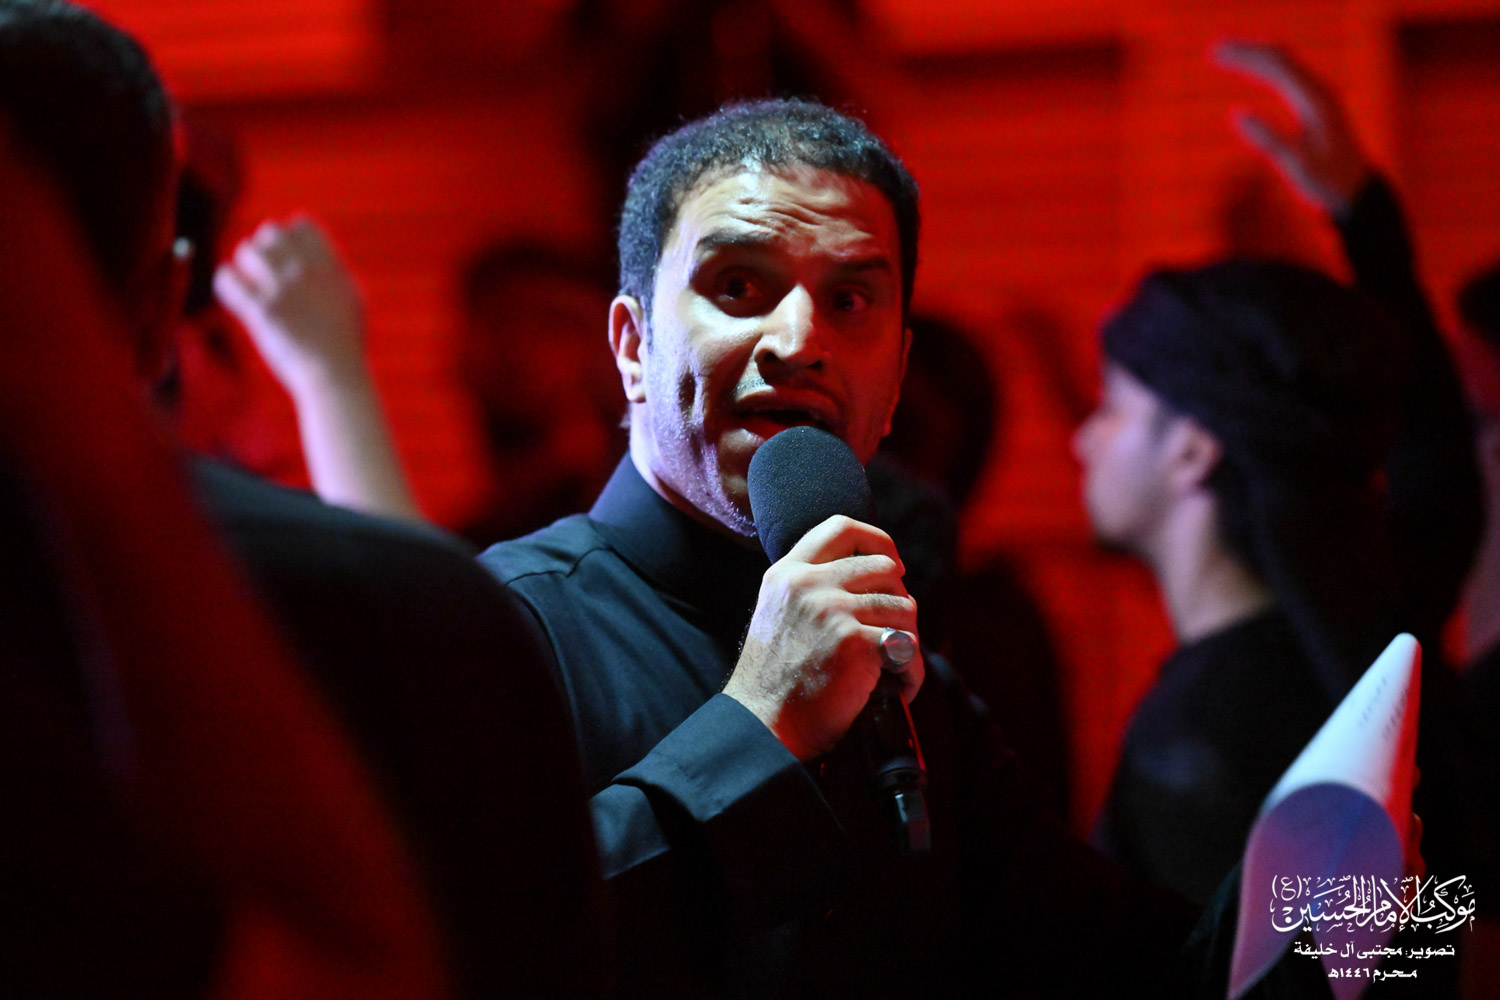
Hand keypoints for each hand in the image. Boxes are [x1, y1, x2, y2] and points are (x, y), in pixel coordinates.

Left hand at [214, 215, 366, 397]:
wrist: (336, 376)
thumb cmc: (345, 344)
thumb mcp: (351, 299)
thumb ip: (332, 273)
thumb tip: (317, 257)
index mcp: (330, 266)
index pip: (302, 224)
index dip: (291, 237)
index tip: (289, 257)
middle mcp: (306, 272)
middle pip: (271, 232)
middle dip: (265, 249)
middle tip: (265, 272)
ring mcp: (282, 290)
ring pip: (247, 250)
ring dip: (245, 265)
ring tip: (251, 284)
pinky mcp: (261, 312)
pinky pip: (227, 279)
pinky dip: (227, 284)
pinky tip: (236, 295)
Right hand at [724, 515, 922, 760]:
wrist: (762, 726)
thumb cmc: (775, 681)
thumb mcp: (779, 614)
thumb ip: (811, 588)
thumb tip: (874, 576)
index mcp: (788, 573)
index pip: (841, 527)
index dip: (878, 540)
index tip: (893, 565)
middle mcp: (808, 584)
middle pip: (885, 568)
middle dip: (899, 601)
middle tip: (893, 634)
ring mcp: (832, 610)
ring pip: (903, 607)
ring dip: (907, 641)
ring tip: (892, 669)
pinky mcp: (855, 642)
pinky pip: (907, 646)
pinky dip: (910, 672)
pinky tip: (896, 688)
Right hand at [1212, 38, 1371, 214]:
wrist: (1356, 189)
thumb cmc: (1327, 181)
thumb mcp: (1296, 166)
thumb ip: (1268, 139)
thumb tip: (1235, 112)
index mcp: (1314, 100)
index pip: (1276, 64)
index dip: (1244, 55)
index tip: (1214, 53)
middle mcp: (1319, 91)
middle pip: (1280, 56)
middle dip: (1246, 49)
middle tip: (1213, 49)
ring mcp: (1319, 95)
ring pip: (1284, 63)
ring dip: (1255, 56)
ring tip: (1224, 55)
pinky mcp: (1316, 103)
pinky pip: (1288, 75)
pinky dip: (1266, 68)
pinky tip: (1251, 71)